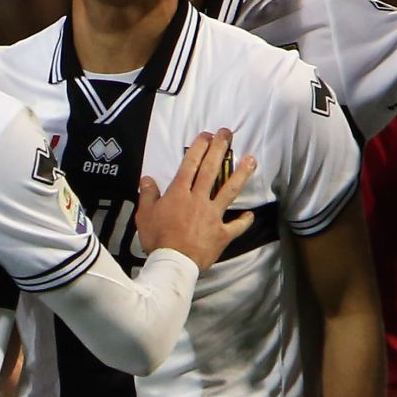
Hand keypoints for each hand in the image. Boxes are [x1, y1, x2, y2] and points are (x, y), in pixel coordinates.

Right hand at [134, 129, 257, 270]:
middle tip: (227, 133)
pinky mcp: (222, 233)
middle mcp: (199, 199)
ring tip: (251, 160)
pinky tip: (250, 215)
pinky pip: (236, 226)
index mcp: (179, 193)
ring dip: (241, 174)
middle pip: (211, 170)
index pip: (190, 164)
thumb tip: (147, 179)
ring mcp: (213, 215)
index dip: (199, 147)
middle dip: (219, 149)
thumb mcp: (144, 215)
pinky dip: (244, 221)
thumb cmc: (157, 239)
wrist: (173, 263)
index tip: (206, 135)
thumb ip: (147, 195)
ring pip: (229, 191)